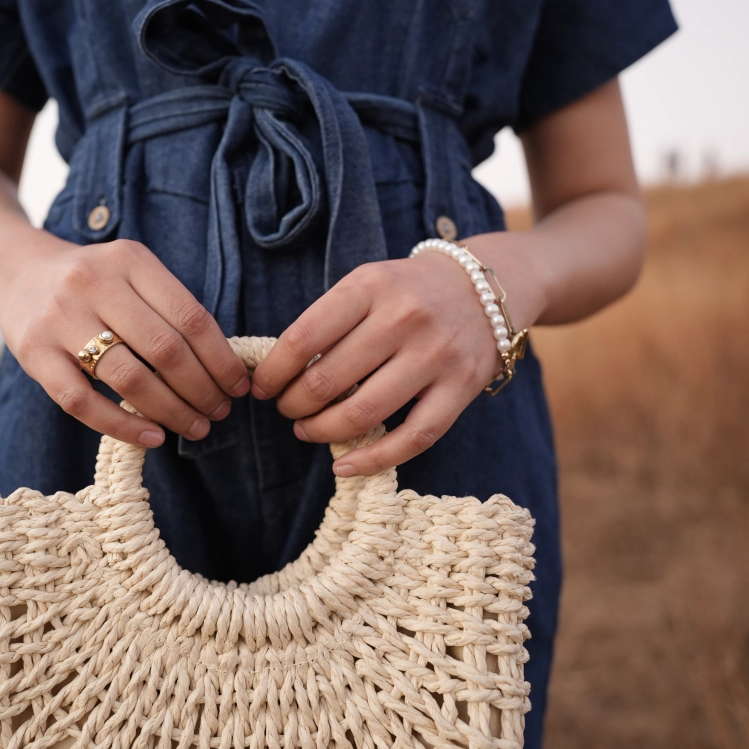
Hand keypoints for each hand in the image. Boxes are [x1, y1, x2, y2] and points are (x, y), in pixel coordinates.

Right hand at [0, 231, 249, 449]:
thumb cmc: (91, 280)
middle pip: (165, 350)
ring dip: (171, 411)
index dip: (221, 359)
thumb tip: (222, 367)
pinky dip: (122, 425)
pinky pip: (82, 401)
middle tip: (220, 412)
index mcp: (130, 260)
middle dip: (202, 390)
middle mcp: (94, 284)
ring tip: (195, 428)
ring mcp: (60, 319)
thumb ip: (168, 307)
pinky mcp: (33, 354)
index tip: (239, 387)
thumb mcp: (130, 272)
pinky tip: (152, 437)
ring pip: (128, 378)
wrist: (14, 268)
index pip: (191, 317)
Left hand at [251, 238, 543, 476]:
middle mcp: (405, 318)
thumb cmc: (409, 291)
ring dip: (322, 431)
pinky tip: (344, 465)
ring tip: (307, 430)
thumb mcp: (367, 284)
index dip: (273, 372)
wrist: (486, 287)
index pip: (303, 338)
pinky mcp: (461, 388)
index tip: (262, 387)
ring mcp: (436, 355)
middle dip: (293, 405)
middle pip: (328, 381)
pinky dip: (373, 459)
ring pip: (364, 413)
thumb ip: (328, 320)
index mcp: (371, 287)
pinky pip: (413, 437)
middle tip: (287, 409)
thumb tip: (277, 372)